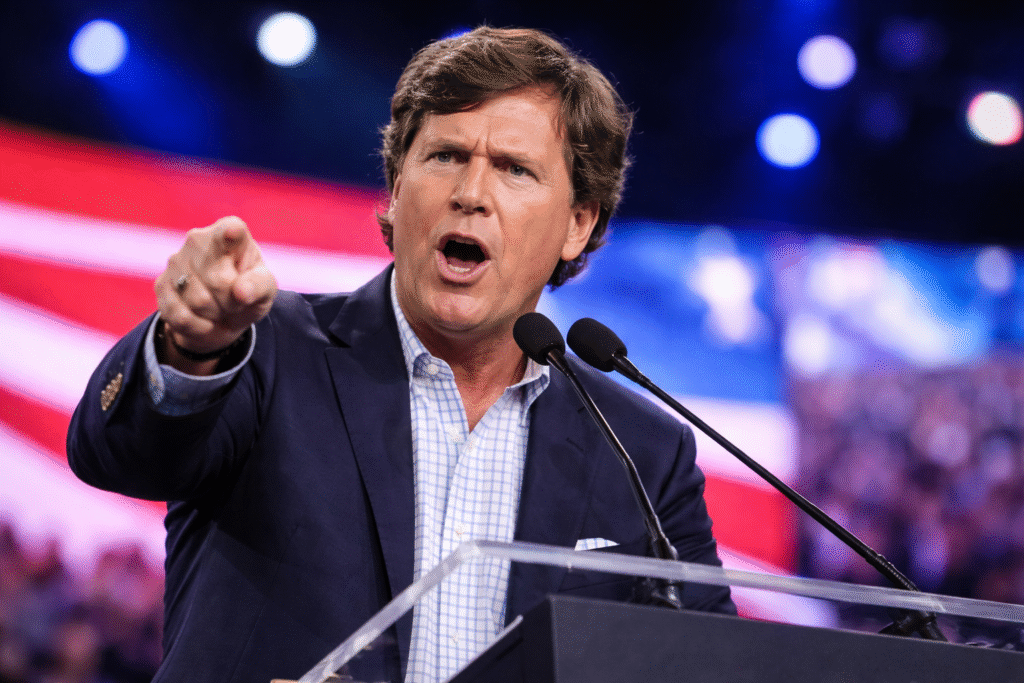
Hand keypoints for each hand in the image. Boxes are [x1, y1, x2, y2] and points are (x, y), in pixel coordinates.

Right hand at [155, 217, 276, 373]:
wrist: (222, 317)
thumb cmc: (248, 293)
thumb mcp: (265, 289)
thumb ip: (259, 286)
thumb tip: (241, 292)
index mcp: (230, 232)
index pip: (231, 230)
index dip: (232, 233)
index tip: (234, 231)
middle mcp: (198, 239)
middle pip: (219, 281)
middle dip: (231, 301)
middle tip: (234, 300)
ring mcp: (175, 261)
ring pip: (198, 300)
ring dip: (215, 314)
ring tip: (219, 307)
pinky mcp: (161, 285)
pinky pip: (181, 316)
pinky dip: (198, 326)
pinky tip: (203, 319)